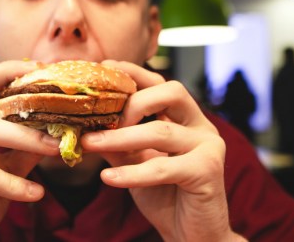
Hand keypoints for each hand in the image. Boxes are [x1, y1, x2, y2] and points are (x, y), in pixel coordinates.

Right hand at [0, 61, 60, 240]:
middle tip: (45, 82)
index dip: (6, 71)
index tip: (38, 68)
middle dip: (9, 78)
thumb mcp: (6, 171)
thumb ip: (24, 149)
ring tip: (58, 148)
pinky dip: (13, 184)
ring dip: (27, 137)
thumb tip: (59, 129)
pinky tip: (36, 194)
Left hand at [81, 61, 244, 240]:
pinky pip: (164, 167)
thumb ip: (117, 142)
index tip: (104, 68)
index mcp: (185, 118)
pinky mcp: (209, 171)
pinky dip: (133, 172)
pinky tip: (109, 178)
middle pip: (171, 92)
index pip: (160, 84)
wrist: (191, 235)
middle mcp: (201, 126)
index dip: (134, 72)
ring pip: (162, 131)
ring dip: (121, 137)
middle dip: (133, 101)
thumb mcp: (135, 163)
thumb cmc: (165, 196)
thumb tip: (84, 126)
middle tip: (102, 117)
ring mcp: (209, 146)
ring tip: (91, 144)